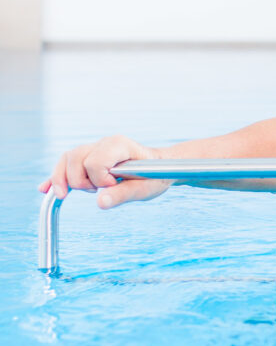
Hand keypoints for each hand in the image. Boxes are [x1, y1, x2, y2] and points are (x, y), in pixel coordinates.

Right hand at [38, 135, 171, 208]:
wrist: (159, 170)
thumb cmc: (154, 177)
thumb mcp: (144, 189)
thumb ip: (123, 194)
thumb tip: (101, 202)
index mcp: (119, 145)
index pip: (94, 161)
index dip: (101, 179)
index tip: (115, 185)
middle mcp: (103, 143)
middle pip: (74, 159)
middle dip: (82, 181)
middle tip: (103, 189)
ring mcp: (94, 148)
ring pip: (66, 160)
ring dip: (69, 180)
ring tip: (88, 190)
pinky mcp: (88, 158)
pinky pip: (65, 165)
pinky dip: (56, 178)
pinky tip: (46, 190)